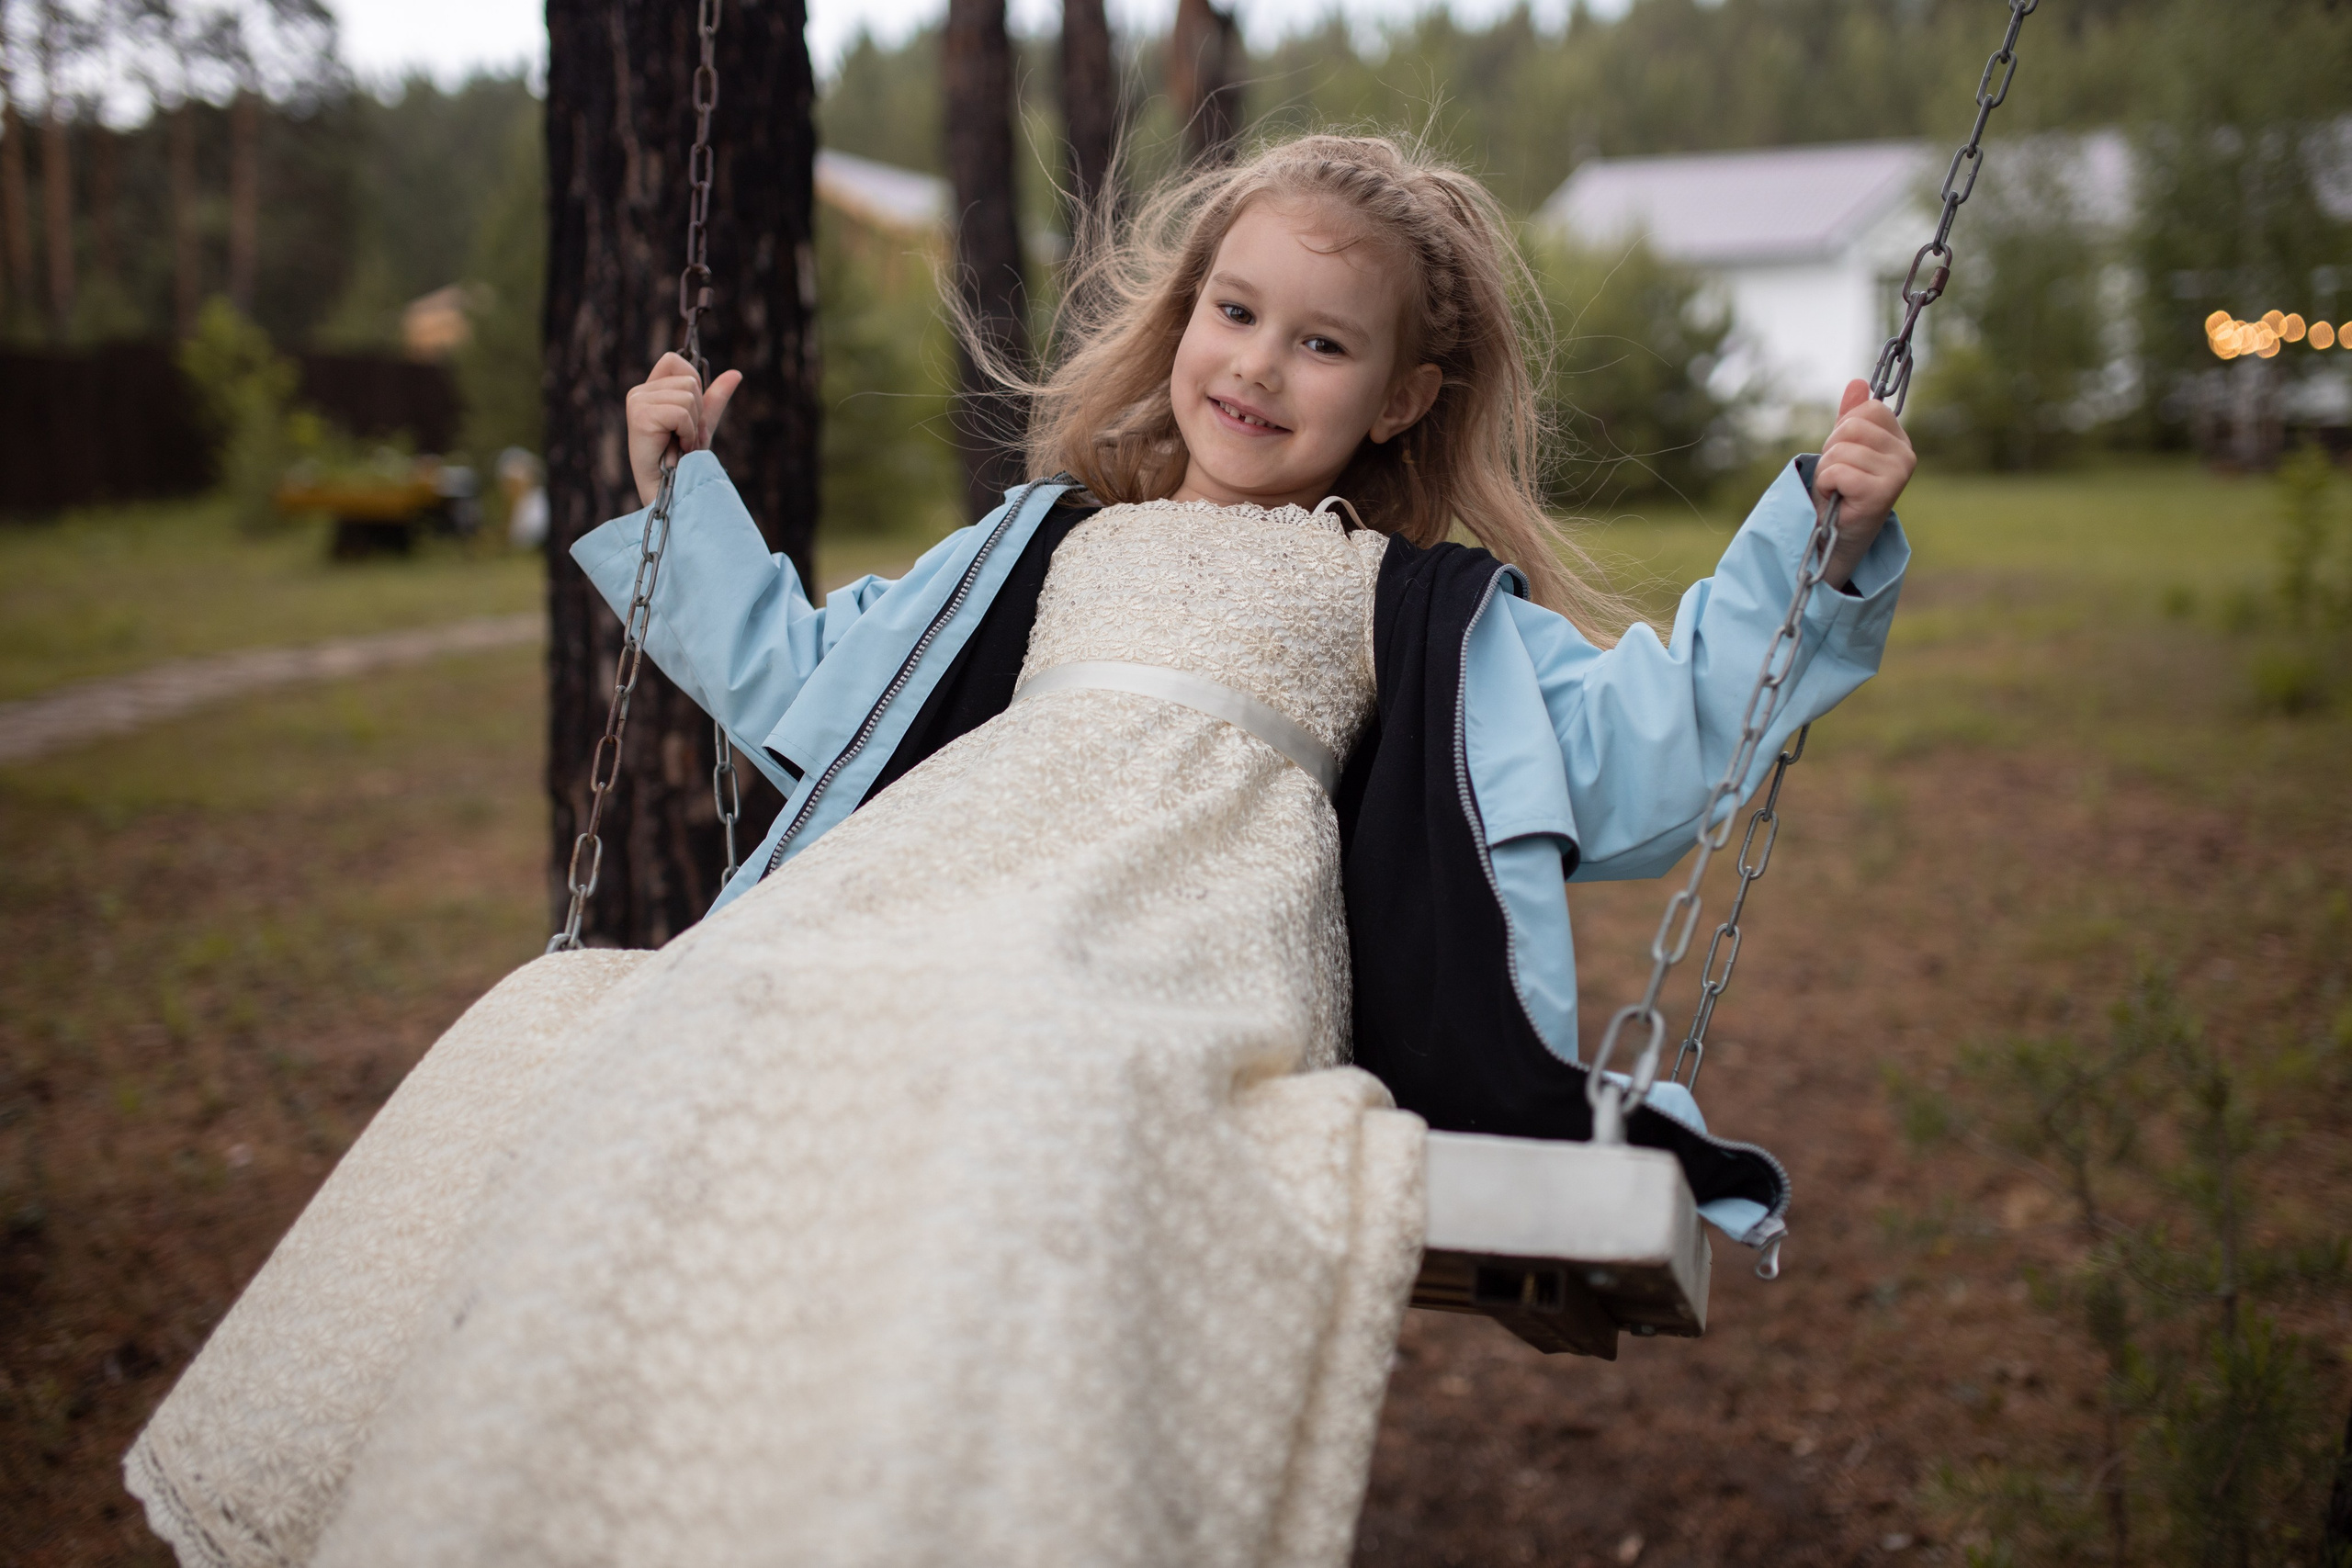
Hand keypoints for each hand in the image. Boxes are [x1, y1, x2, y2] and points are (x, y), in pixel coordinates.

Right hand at [625, 352, 742, 506]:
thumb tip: (736, 373)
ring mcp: (636, 403)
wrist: (673, 491)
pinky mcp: (640, 417)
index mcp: (649, 391)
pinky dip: (687, 433)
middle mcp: (638, 393)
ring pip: (687, 395)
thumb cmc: (683, 462)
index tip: (689, 416)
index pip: (674, 361)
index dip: (692, 383)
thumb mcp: (701, 424)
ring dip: (692, 425)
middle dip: (696, 412)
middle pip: (688, 380)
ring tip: (679, 444)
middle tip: (683, 437)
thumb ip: (714, 399)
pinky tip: (677, 448)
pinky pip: (681, 412)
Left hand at [1814, 378, 1914, 590]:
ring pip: (1842, 450)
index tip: (1845, 453)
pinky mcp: (1882, 493)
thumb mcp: (1845, 448)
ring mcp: (1898, 474)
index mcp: (1899, 440)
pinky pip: (1838, 472)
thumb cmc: (1842, 491)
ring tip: (1838, 488)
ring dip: (1827, 471)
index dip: (1845, 428)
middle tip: (1838, 474)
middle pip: (1852, 427)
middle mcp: (1906, 455)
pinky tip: (1838, 498)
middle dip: (1832, 450)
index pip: (1871, 409)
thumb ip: (1852, 416)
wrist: (1837, 534)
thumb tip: (1857, 383)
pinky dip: (1827, 485)